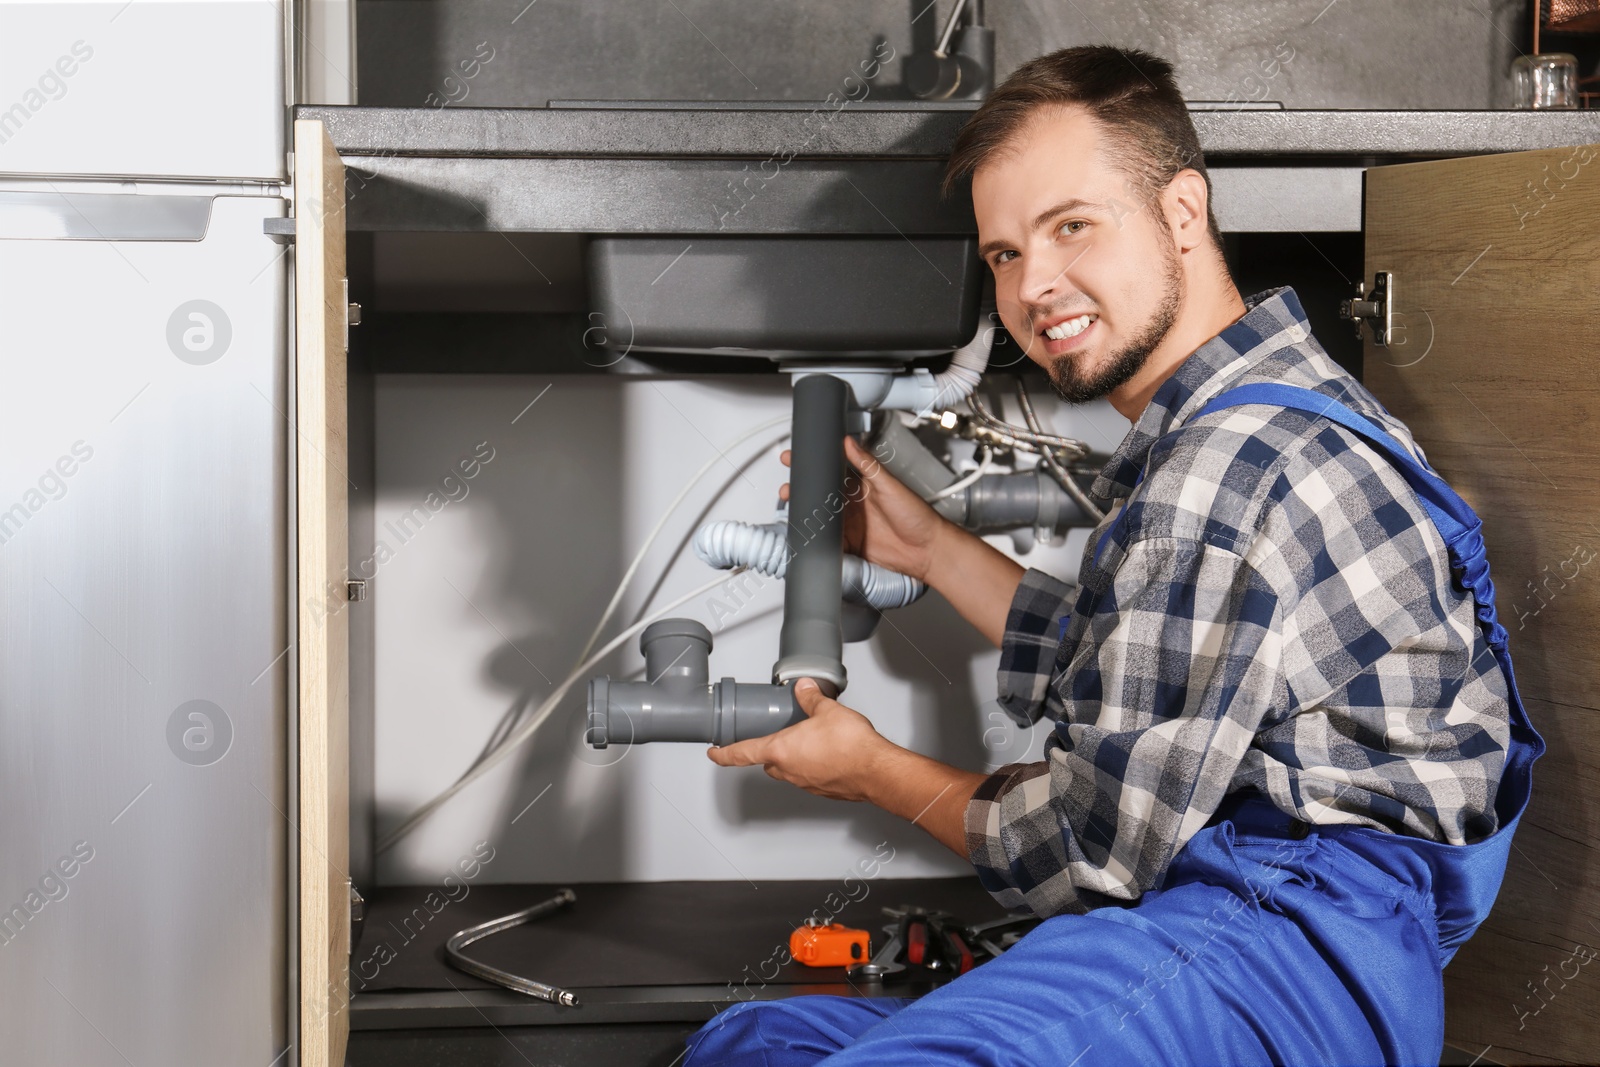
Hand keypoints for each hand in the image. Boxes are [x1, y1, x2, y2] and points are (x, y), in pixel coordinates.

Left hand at [706, 678, 989, 856]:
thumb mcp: (827, 710)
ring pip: (789, 770)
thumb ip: (811, 698)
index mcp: (781, 750)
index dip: (724, 753)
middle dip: (769, 750)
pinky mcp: (823, 790)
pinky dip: (812, 765)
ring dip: (793, 757)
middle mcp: (789, 771)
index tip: (713, 753)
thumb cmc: (851, 746)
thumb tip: (805, 688)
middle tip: (774, 736)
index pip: (742, 753)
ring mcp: (805, 783)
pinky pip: (809, 776)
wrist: (877, 771)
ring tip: (808, 740)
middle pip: (768, 762)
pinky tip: (827, 753)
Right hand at [779, 435, 949, 583]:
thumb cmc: (917, 515)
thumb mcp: (890, 485)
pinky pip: (827, 540)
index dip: (814, 464)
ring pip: (820, 517)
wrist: (926, 550)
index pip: (833, 470)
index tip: (796, 457)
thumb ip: (867, 465)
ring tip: (790, 507)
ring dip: (804, 513)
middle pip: (821, 494)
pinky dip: (814, 537)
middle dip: (801, 489)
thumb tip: (849, 443)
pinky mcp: (850, 544)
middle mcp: (854, 503)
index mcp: (862, 485)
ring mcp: (850, 524)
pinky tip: (803, 533)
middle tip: (787, 486)